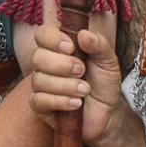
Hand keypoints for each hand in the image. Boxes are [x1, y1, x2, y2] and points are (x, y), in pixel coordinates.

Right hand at [29, 22, 125, 145]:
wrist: (108, 112)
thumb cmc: (103, 83)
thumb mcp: (108, 61)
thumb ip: (99, 44)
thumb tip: (84, 34)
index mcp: (59, 47)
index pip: (42, 34)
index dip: (53, 39)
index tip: (70, 47)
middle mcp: (46, 64)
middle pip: (37, 57)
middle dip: (62, 65)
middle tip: (81, 71)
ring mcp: (41, 85)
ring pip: (39, 80)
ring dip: (66, 85)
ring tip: (85, 90)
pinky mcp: (40, 105)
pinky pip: (39, 100)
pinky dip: (60, 101)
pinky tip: (76, 103)